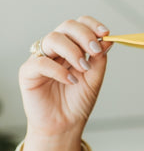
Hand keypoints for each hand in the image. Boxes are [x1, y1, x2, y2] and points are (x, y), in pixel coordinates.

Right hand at [19, 16, 110, 141]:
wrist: (64, 126)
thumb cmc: (77, 103)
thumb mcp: (94, 80)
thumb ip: (99, 60)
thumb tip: (107, 40)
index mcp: (72, 47)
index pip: (79, 25)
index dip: (92, 25)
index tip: (106, 34)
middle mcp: (55, 49)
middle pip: (67, 26)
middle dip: (84, 36)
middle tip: (95, 51)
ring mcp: (41, 58)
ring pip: (53, 39)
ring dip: (73, 51)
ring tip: (84, 69)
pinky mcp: (28, 72)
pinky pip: (41, 62)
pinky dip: (59, 70)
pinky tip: (71, 81)